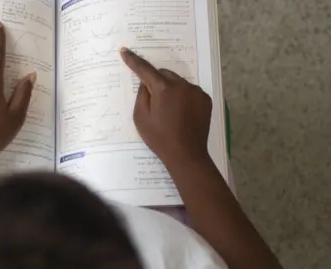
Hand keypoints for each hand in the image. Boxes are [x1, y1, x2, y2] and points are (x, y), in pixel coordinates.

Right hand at [120, 47, 212, 164]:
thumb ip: (141, 95)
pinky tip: (181, 113)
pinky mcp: (205, 99)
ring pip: (178, 82)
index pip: (145, 69)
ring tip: (169, 111)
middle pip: (164, 74)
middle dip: (156, 82)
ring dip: (170, 90)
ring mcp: (196, 91)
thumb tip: (146, 83)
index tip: (125, 51)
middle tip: (153, 101)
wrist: (186, 154)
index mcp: (163, 89)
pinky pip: (190, 91)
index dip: (133, 60)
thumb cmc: (159, 138)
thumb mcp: (141, 117)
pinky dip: (183, 97)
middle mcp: (182, 85)